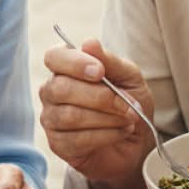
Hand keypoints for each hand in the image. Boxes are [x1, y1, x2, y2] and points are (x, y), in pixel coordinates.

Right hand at [38, 38, 152, 184]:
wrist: (137, 141)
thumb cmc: (129, 103)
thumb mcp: (129, 77)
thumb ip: (110, 61)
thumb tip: (89, 43)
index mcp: (66, 68)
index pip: (54, 57)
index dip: (74, 63)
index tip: (100, 72)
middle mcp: (52, 91)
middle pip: (61, 88)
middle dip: (100, 97)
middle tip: (127, 104)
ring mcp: (51, 119)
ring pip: (70, 115)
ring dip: (107, 118)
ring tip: (128, 118)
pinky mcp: (58, 144)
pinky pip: (77, 139)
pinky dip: (107, 135)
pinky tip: (121, 132)